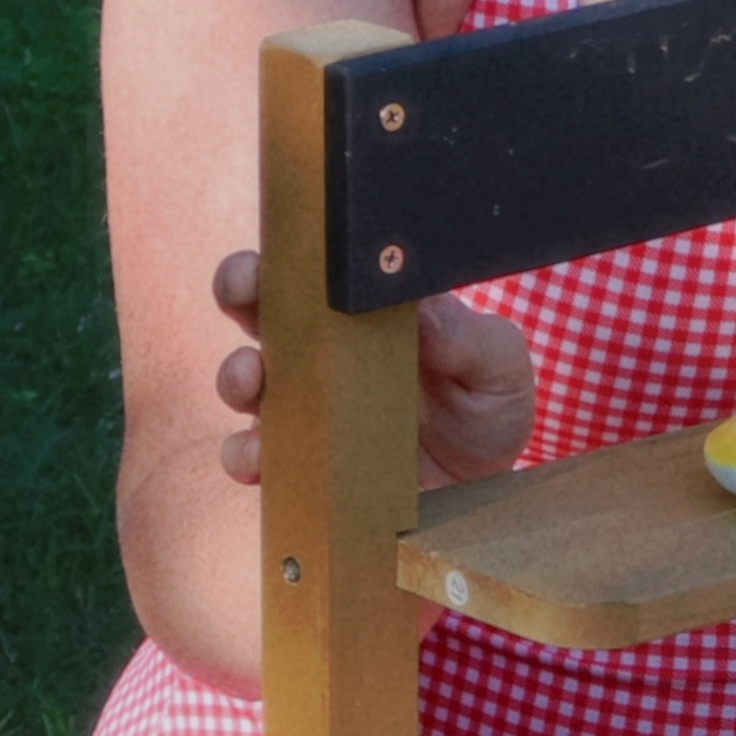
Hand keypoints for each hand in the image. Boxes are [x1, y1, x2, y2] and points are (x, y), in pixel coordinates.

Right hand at [210, 249, 537, 487]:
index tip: (288, 245)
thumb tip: (426, 313)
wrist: (483, 490)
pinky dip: (246, 453)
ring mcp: (303, 405)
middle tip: (245, 287)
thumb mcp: (498, 367)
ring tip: (250, 379)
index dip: (294, 247)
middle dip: (241, 286)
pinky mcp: (296, 462)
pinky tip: (259, 456)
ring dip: (236, 374)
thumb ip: (472, 340)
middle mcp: (321, 349)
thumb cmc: (486, 408)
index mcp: (365, 309)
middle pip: (260, 303)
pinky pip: (254, 455)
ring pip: (244, 378)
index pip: (319, 264)